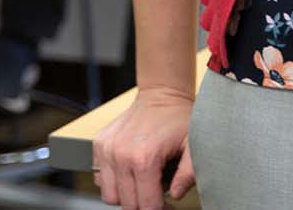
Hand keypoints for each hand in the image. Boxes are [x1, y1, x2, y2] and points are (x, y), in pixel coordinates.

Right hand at [92, 85, 194, 208]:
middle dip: (143, 204)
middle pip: (127, 204)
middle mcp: (120, 155)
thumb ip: (188, 174)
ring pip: (109, 195)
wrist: (161, 94)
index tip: (167, 205)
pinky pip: (99, 178)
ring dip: (126, 195)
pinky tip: (129, 173)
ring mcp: (106, 149)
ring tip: (142, 184)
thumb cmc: (178, 120)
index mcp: (144, 159)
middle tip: (156, 195)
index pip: (146, 206)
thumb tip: (175, 195)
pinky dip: (112, 181)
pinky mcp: (98, 144)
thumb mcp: (193, 146)